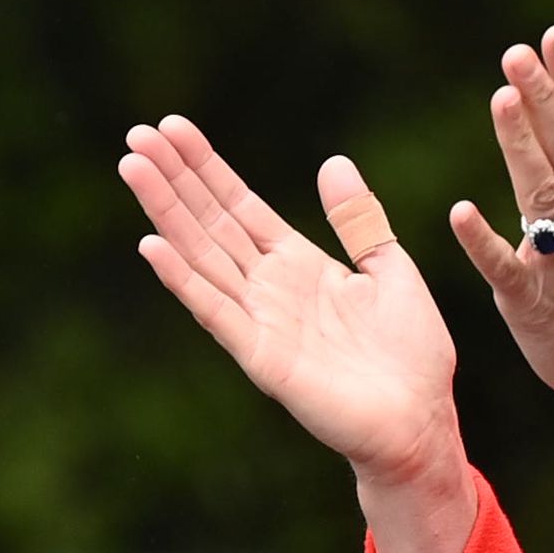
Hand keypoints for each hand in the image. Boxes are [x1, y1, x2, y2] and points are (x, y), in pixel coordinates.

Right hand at [118, 116, 464, 487]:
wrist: (421, 423)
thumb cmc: (411, 357)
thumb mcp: (391, 270)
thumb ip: (357, 221)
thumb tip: (332, 162)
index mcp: (297, 264)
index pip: (239, 205)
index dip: (206, 167)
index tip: (173, 129)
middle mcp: (268, 288)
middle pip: (209, 222)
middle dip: (174, 178)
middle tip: (136, 134)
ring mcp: (258, 320)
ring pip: (201, 254)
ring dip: (165, 212)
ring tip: (133, 168)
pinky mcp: (259, 356)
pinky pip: (213, 310)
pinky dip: (181, 278)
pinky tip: (151, 244)